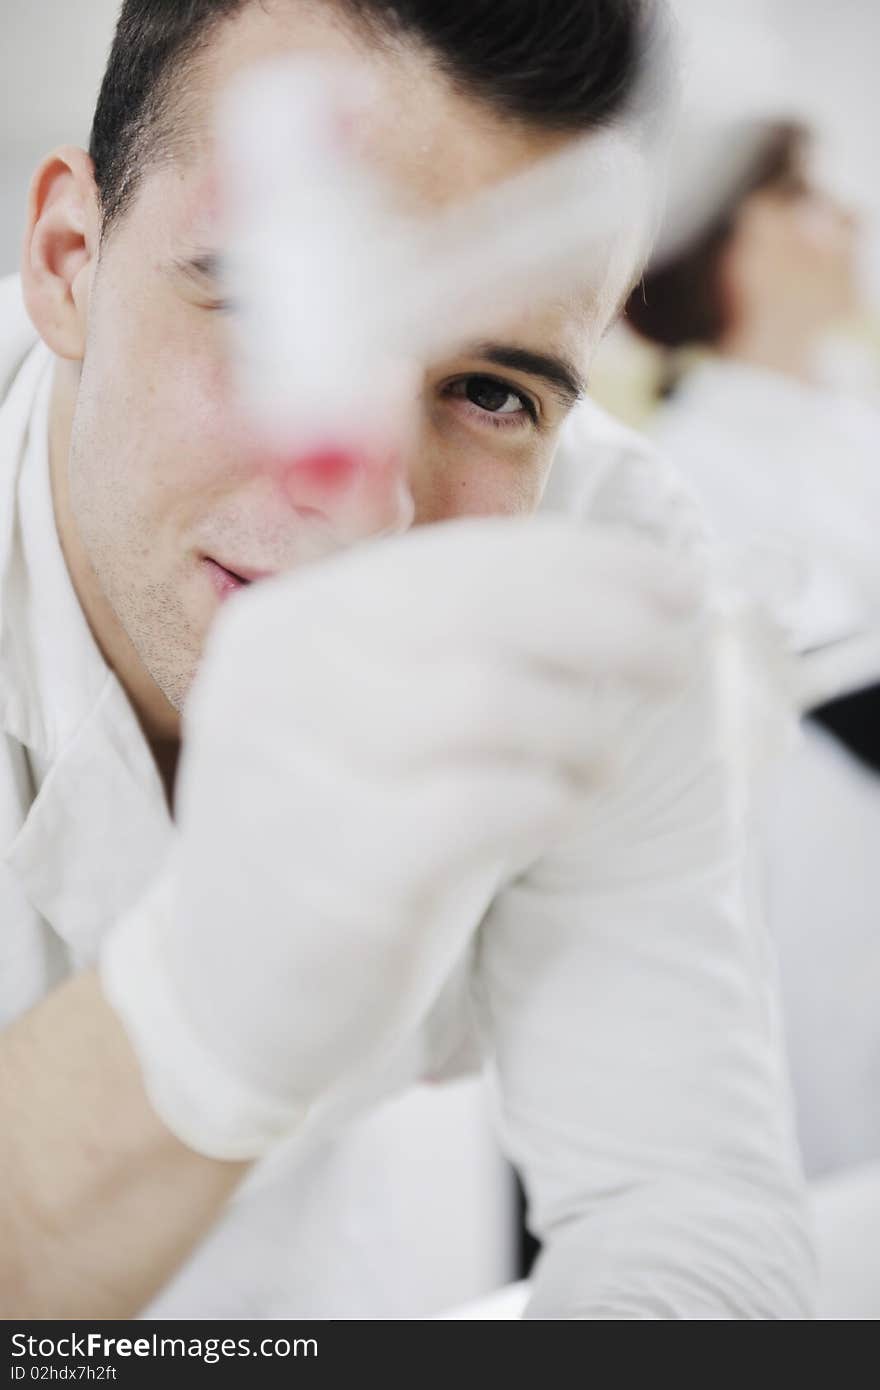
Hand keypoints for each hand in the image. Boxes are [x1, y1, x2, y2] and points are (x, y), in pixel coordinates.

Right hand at [100, 515, 702, 1157]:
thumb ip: (455, 649)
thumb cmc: (336, 835)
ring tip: (604, 762)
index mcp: (288, 625)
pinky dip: (545, 799)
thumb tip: (622, 592)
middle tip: (679, 658)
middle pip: (475, 613)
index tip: (676, 584)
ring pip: (482, 700)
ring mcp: (294, 776)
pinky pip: (473, 807)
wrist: (231, 992)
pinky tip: (565, 811)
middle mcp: (277, 682)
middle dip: (605, 626)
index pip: (454, 562)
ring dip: (577, 725)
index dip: (583, 564)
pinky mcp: (331, 876)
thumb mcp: (370, 719)